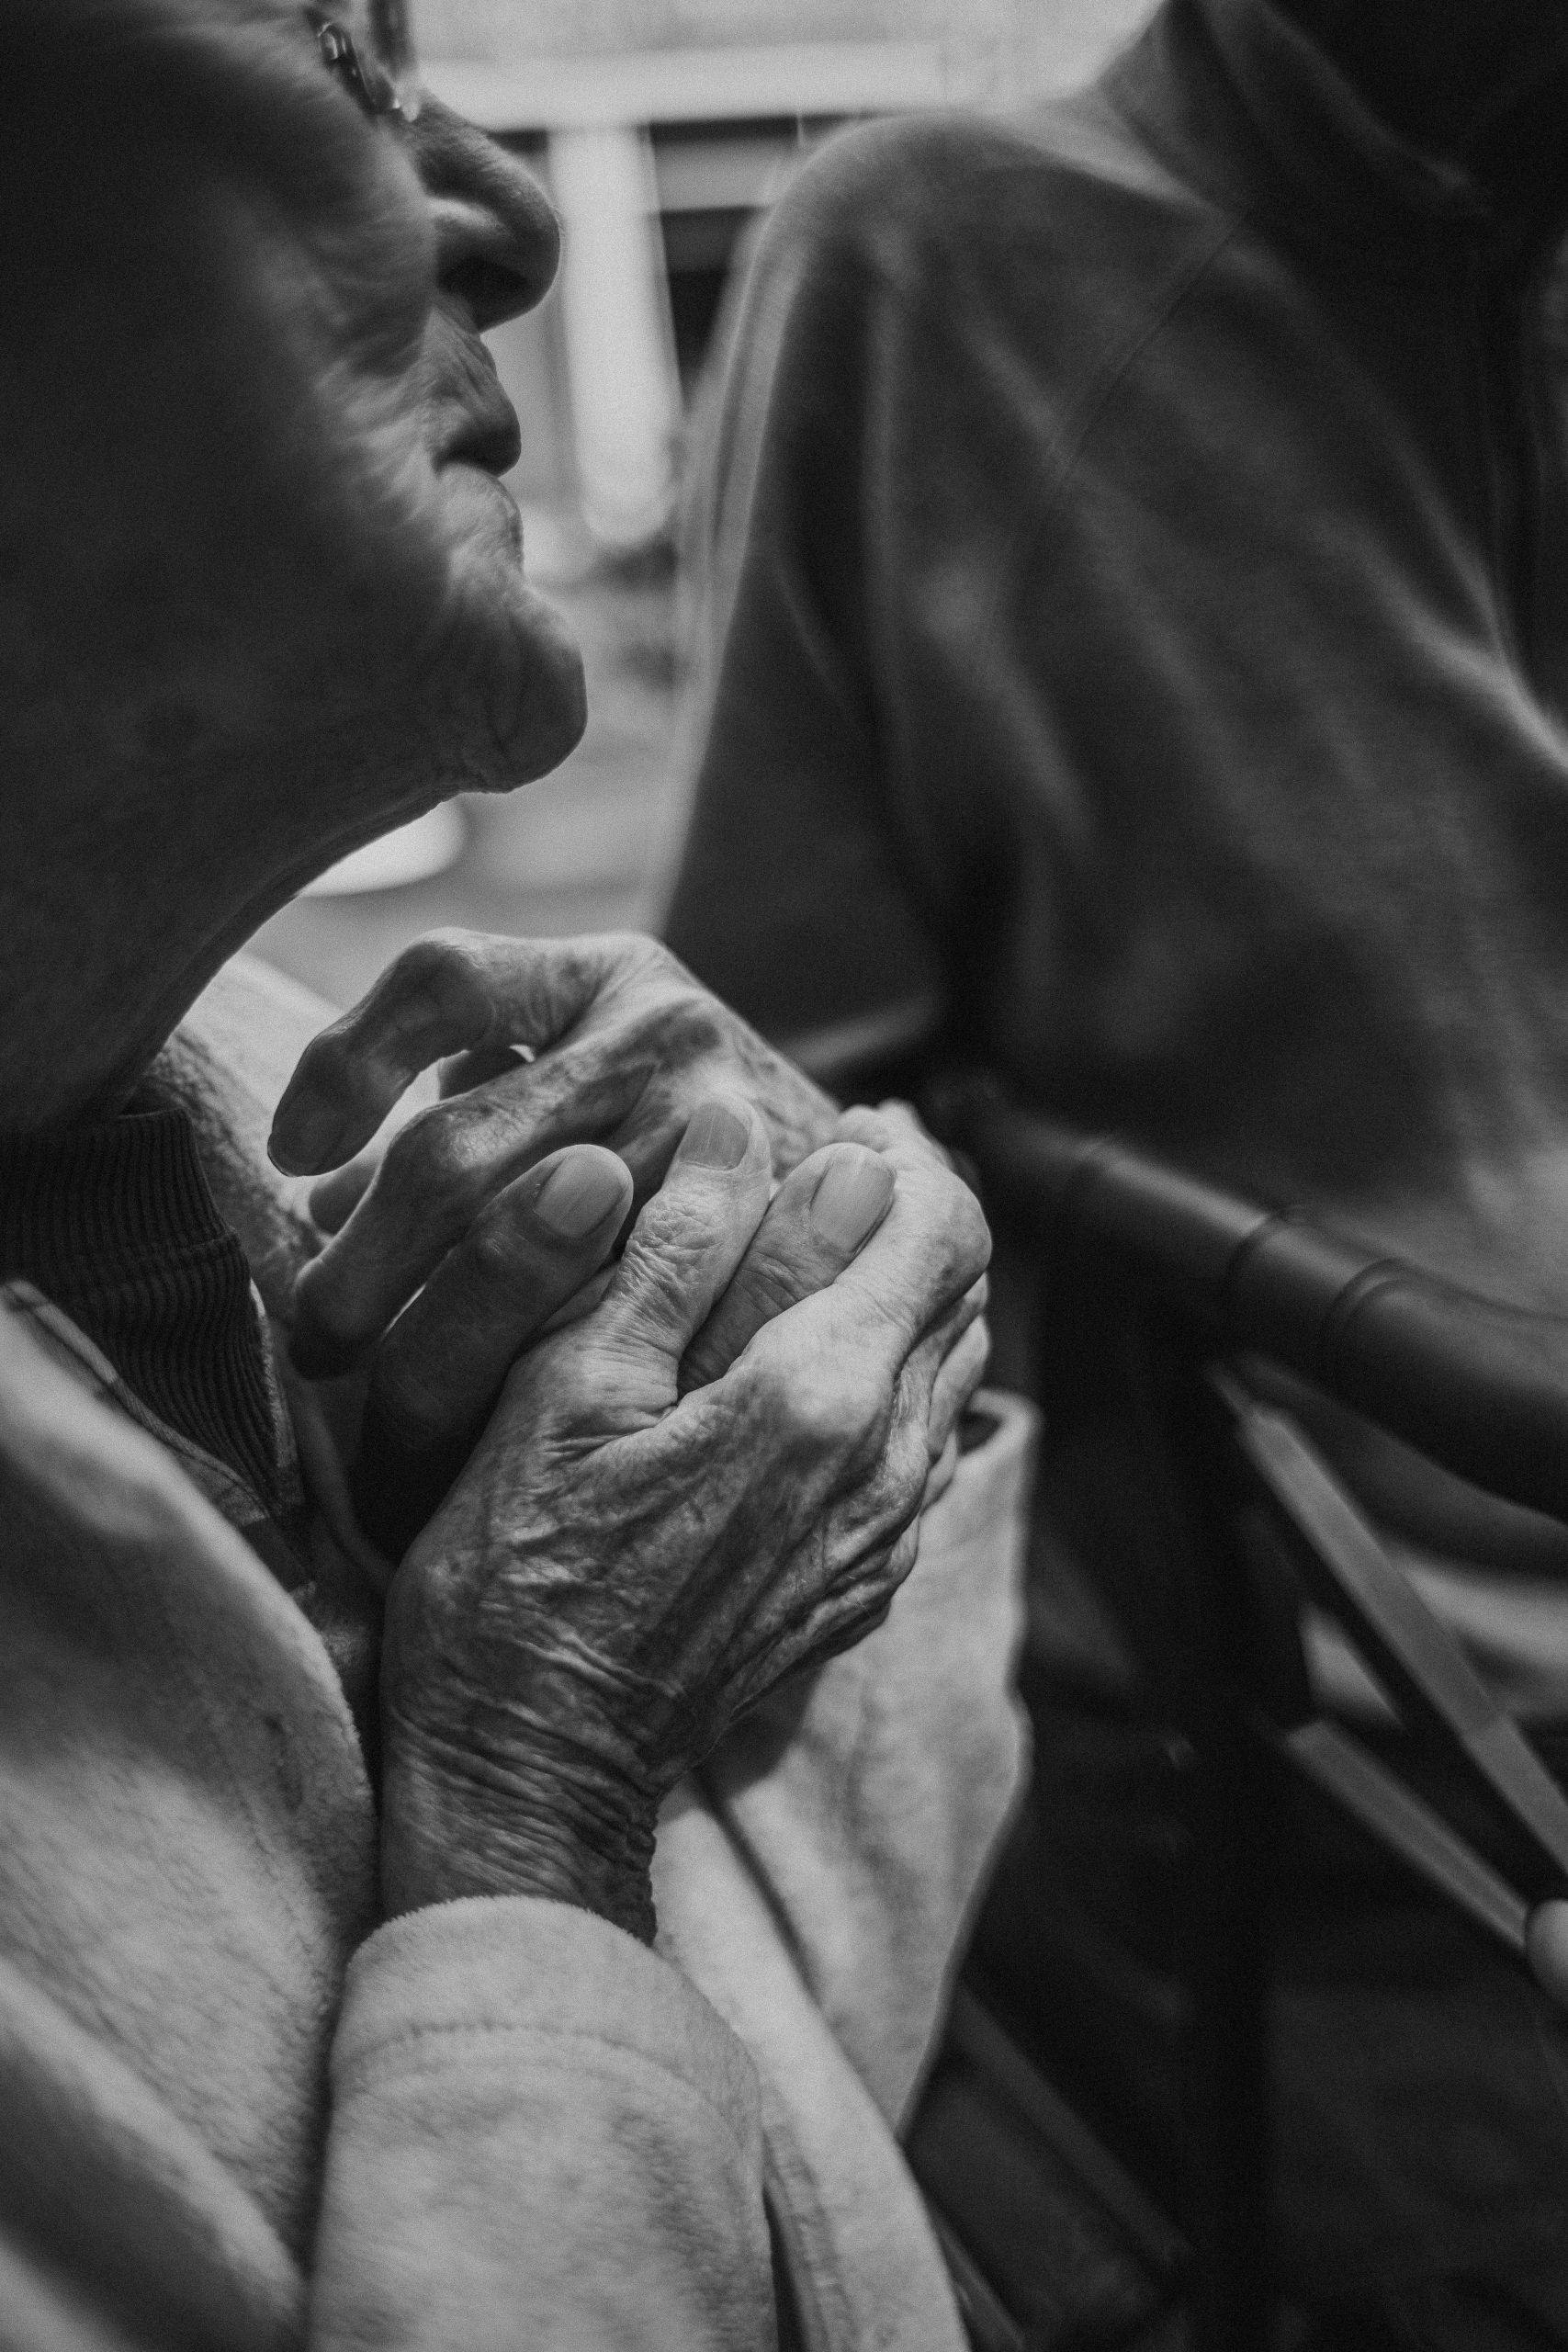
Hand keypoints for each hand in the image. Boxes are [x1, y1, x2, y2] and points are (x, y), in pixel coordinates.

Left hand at [268, 930, 837, 1377]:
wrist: (859, 1198)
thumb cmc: (654, 1150)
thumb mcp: (564, 1087)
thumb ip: (461, 1124)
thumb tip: (321, 1204)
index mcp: (596, 972)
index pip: (448, 983)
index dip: (346, 1067)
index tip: (290, 1159)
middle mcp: (664, 1031)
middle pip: (457, 1153)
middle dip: (362, 1264)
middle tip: (319, 1337)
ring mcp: (722, 1138)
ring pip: (524, 1263)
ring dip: (425, 1338)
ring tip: (367, 1392)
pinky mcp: (763, 1240)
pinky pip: (608, 1329)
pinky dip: (522, 1374)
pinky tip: (478, 1416)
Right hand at [349, 1111, 937, 1559]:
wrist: (532, 1765)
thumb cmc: (516, 1575)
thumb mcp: (566, 1388)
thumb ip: (677, 1255)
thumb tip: (757, 1134)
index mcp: (818, 1400)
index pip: (940, 1232)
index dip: (910, 1157)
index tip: (851, 1121)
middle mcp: (882, 1472)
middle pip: (962, 1296)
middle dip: (914, 1214)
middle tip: (837, 1168)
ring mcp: (882, 1541)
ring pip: (949, 1372)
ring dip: (907, 1293)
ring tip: (825, 1249)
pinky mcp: (861, 1587)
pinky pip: (921, 1450)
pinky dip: (895, 1377)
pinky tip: (818, 1365)